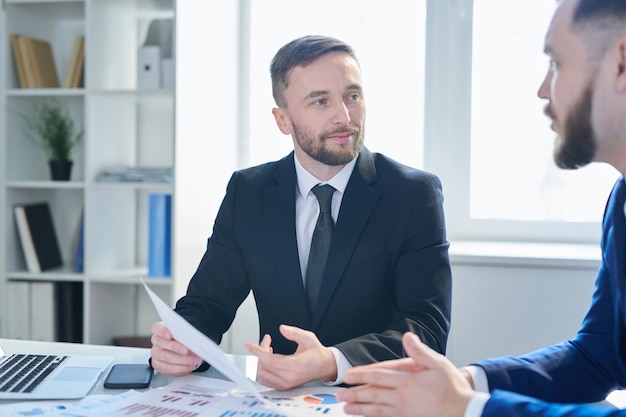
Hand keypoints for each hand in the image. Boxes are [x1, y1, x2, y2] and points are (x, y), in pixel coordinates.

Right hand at [150, 321, 202, 375]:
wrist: (182, 349)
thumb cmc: (182, 338)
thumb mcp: (184, 333)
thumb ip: (185, 333)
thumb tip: (193, 338)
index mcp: (160, 329)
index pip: (156, 328)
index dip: (162, 332)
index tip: (170, 335)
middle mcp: (156, 341)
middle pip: (162, 343)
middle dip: (176, 347)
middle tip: (187, 350)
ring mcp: (156, 353)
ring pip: (166, 357)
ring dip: (182, 360)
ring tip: (194, 360)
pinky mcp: (158, 365)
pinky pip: (168, 368)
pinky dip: (180, 368)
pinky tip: (189, 366)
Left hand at [244, 324, 336, 389]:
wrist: (324, 367)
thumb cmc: (316, 353)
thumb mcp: (308, 338)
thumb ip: (294, 332)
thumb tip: (282, 328)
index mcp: (296, 366)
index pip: (270, 361)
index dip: (257, 352)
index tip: (248, 345)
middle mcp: (289, 378)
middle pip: (263, 367)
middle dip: (260, 352)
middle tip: (267, 341)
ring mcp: (286, 384)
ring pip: (262, 375)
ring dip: (261, 361)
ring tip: (268, 350)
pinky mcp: (283, 387)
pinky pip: (265, 380)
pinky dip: (263, 369)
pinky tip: (269, 359)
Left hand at [336, 332, 473, 416]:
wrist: (465, 412)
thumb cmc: (453, 389)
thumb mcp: (439, 364)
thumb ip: (420, 351)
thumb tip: (407, 337)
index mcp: (408, 381)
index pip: (379, 376)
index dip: (361, 375)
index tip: (348, 376)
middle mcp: (403, 397)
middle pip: (373, 394)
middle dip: (355, 394)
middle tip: (340, 394)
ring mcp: (405, 412)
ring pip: (377, 410)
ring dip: (360, 409)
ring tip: (347, 408)